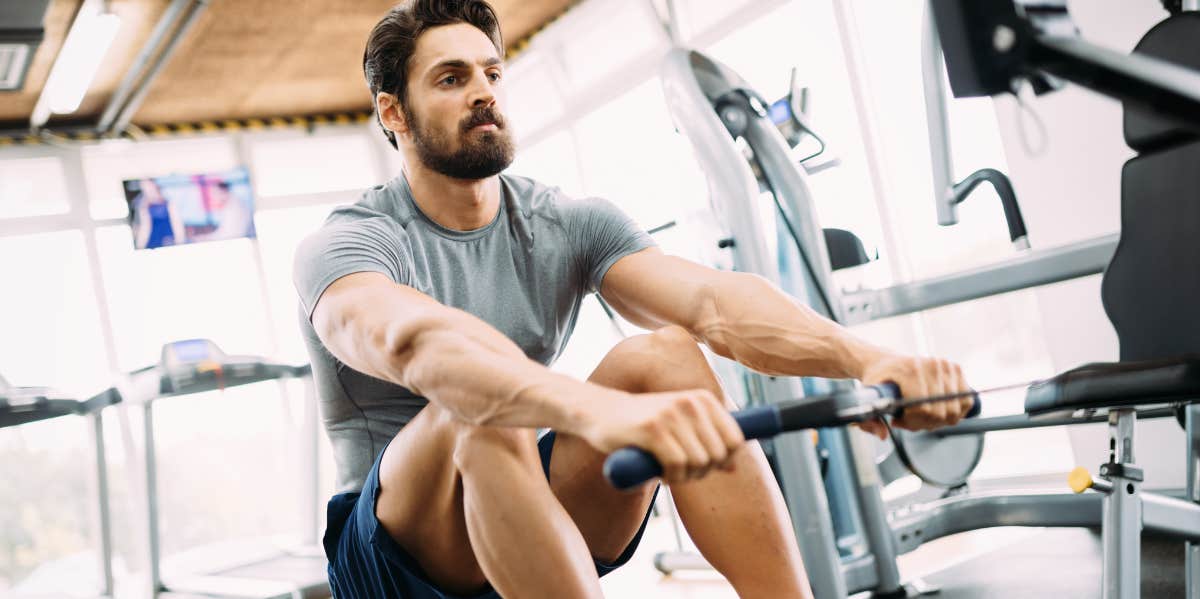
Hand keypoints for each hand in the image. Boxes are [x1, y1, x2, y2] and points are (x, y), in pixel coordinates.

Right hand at [577, 388, 744, 484]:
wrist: (600, 413)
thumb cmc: (644, 424)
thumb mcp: (681, 427)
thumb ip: (707, 443)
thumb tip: (734, 468)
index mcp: (703, 399)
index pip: (736, 440)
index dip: (723, 461)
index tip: (702, 466)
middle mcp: (691, 402)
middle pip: (718, 455)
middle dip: (702, 472)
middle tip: (681, 472)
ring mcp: (671, 414)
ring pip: (699, 462)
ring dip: (685, 477)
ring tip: (668, 472)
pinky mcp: (652, 429)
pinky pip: (677, 465)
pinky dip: (671, 477)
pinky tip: (659, 473)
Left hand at [856, 353, 972, 439]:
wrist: (886, 362)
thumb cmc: (879, 380)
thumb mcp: (868, 398)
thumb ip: (870, 420)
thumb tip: (883, 435)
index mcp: (909, 369)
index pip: (924, 408)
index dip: (912, 422)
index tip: (898, 421)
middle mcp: (931, 365)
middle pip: (940, 412)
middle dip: (924, 423)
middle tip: (908, 420)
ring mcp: (946, 366)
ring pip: (953, 411)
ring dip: (938, 421)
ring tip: (920, 415)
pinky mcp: (956, 369)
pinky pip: (966, 402)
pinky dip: (954, 412)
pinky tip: (936, 410)